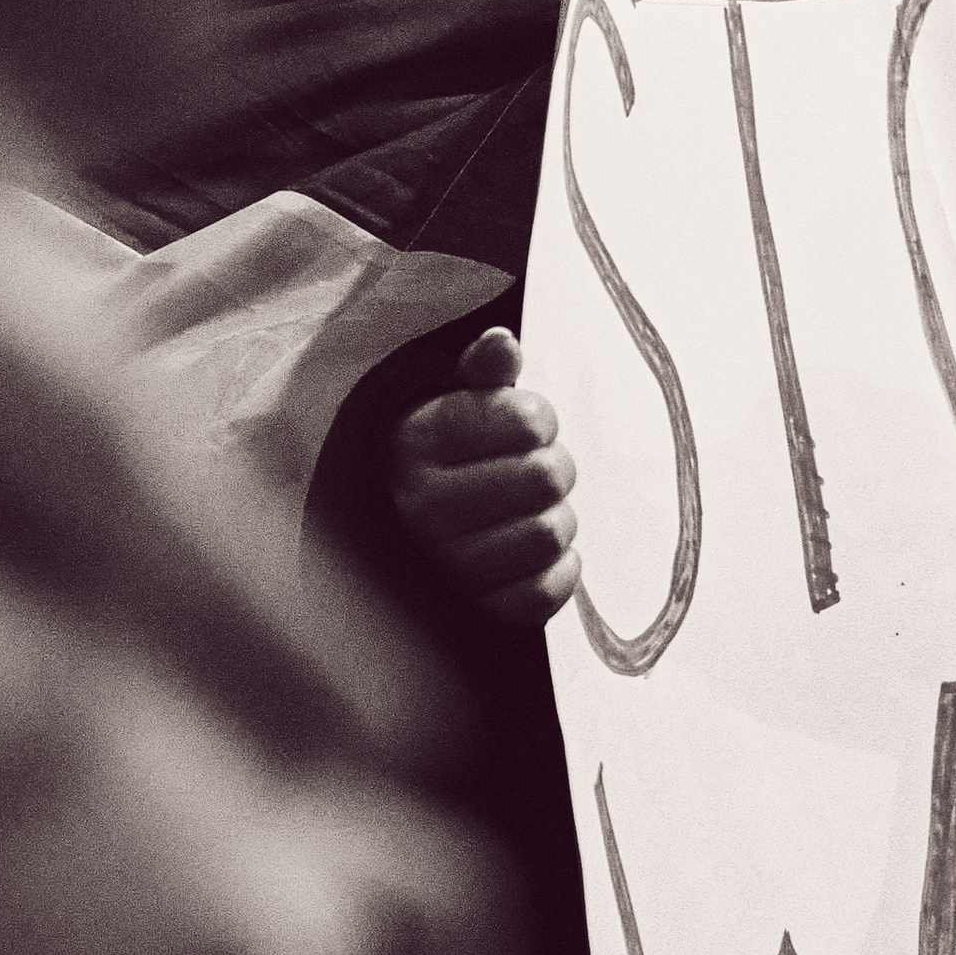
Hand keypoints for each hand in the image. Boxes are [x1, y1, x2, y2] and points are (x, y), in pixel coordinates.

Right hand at [391, 326, 580, 627]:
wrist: (399, 533)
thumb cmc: (442, 455)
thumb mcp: (451, 400)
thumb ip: (482, 371)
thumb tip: (503, 342)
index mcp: (418, 442)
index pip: (529, 420)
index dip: (539, 419)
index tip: (518, 429)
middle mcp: (423, 507)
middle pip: (548, 477)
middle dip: (552, 469)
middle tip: (530, 473)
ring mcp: (444, 566)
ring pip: (550, 535)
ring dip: (556, 521)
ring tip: (527, 514)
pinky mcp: (472, 612)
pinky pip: (545, 593)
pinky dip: (555, 572)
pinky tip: (531, 557)